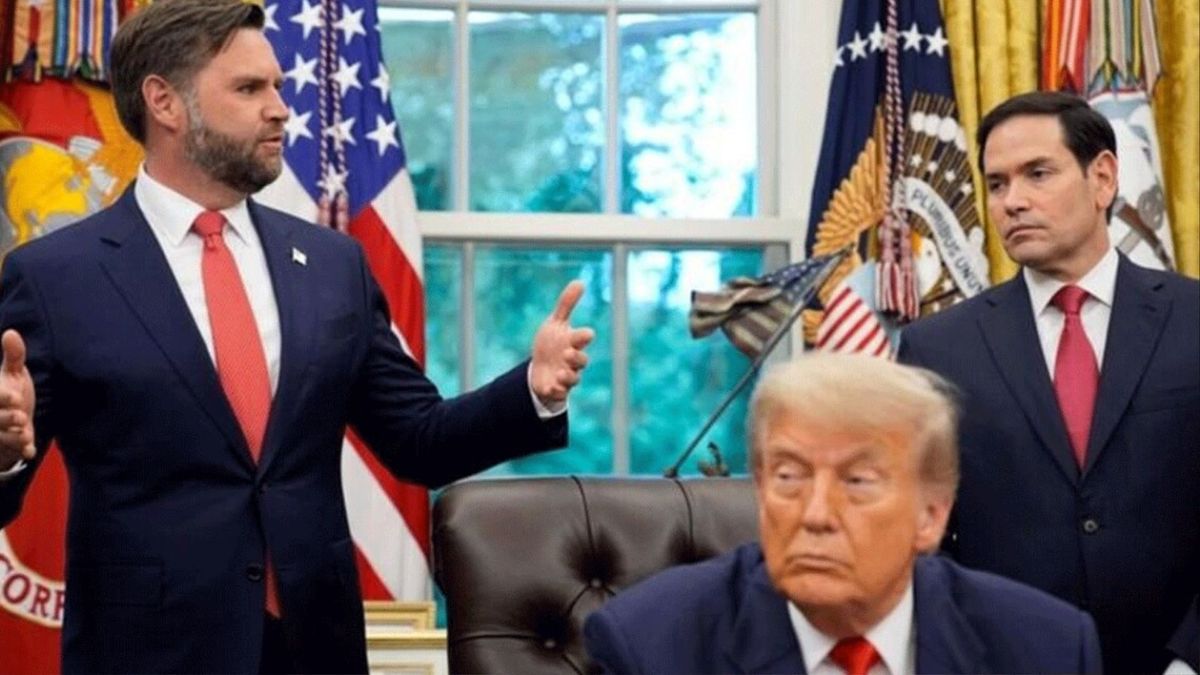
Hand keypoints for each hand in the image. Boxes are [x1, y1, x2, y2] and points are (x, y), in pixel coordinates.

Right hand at [0, 329, 35, 469]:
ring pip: (2, 437)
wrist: (17, 420)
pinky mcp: (9, 448)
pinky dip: (21, 451)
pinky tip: (29, 451)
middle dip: (5, 418)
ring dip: (12, 437)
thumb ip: (14, 356)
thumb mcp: (14, 373)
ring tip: (25, 434)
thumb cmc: (13, 391)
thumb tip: (10, 332)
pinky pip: (12, 452)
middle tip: (21, 417)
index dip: (2, 397)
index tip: (15, 397)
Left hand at [530, 281, 594, 404]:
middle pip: (581, 360)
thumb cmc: (552, 343)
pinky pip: (560, 393)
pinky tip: (551, 387)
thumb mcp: (556, 323)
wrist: (540, 367)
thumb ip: (567, 304)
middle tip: (567, 353)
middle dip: (576, 357)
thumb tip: (580, 282)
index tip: (585, 334)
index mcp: (573, 342)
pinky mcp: (556, 389)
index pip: (582, 338)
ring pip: (573, 379)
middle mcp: (572, 360)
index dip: (584, 336)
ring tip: (559, 373)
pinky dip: (556, 391)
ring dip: (567, 376)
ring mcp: (566, 376)